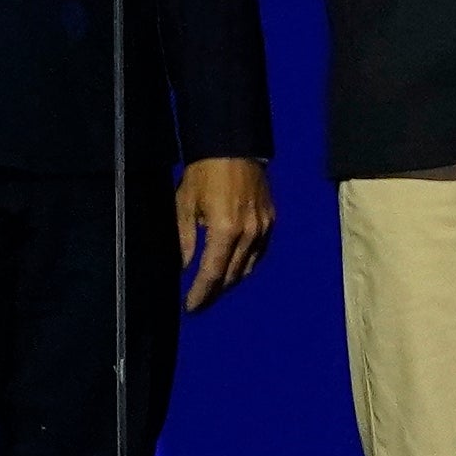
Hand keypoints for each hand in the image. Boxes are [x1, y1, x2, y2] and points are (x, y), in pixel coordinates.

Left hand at [176, 157, 275, 313]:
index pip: (212, 273)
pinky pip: (258, 253)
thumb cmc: (204, 173)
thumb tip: (185, 266)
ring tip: (214, 288)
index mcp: (225, 230)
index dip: (201, 294)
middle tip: (200, 302)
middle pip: (232, 275)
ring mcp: (263, 228)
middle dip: (214, 292)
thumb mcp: (185, 205)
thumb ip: (185, 240)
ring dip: (230, 281)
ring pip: (247, 267)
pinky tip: (234, 267)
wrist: (233, 147)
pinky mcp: (270, 220)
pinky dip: (245, 265)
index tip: (191, 307)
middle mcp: (249, 234)